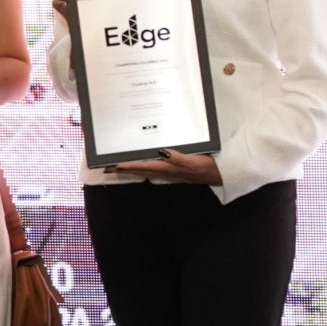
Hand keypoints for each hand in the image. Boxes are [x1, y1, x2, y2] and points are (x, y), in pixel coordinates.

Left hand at [105, 149, 221, 184]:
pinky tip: (141, 163)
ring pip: (145, 168)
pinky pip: (153, 167)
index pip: (143, 166)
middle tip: (108, 167)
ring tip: (118, 165)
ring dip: (131, 167)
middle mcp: (166, 170)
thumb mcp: (194, 161)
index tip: (113, 165)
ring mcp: (169, 170)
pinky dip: (143, 165)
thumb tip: (163, 152)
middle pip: (140, 169)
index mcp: (168, 167)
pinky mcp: (174, 168)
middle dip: (124, 168)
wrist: (219, 173)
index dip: (128, 166)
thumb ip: (179, 158)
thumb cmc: (207, 166)